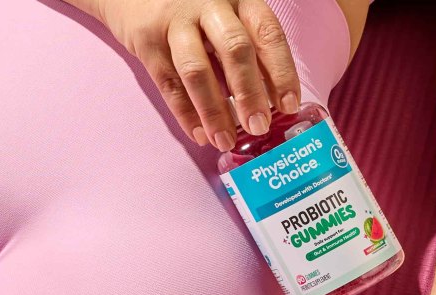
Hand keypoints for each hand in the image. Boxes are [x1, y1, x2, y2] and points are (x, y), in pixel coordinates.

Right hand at [87, 0, 300, 148]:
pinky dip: (185, 113)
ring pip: (197, 70)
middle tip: (259, 126)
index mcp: (240, 0)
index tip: (288, 105)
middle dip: (249, 93)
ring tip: (225, 140)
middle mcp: (210, 5)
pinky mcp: (147, 40)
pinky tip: (199, 134)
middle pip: (235, 50)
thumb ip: (248, 50)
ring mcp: (176, 22)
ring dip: (214, 111)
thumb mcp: (228, 17)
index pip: (268, 34)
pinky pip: (168, 83)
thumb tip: (272, 101)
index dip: (281, 71)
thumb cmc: (195, 11)